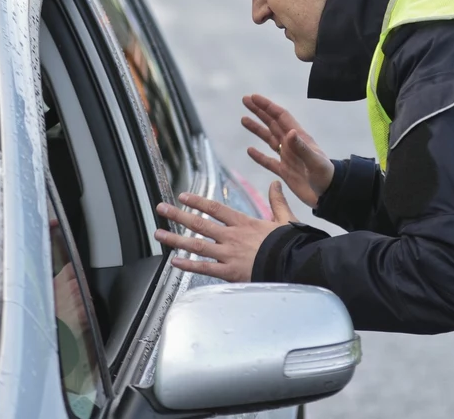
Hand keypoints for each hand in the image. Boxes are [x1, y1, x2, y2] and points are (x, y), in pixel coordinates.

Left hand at [154, 182, 296, 282]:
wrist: (294, 264)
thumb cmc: (290, 244)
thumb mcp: (285, 219)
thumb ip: (277, 201)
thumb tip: (276, 183)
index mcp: (244, 222)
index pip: (215, 208)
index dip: (197, 201)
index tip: (182, 195)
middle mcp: (232, 236)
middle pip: (200, 223)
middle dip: (178, 214)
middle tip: (161, 208)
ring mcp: (228, 254)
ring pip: (196, 244)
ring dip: (176, 238)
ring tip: (159, 234)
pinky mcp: (229, 272)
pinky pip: (204, 268)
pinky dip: (188, 265)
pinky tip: (174, 261)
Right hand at [242, 94, 333, 208]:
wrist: (329, 195)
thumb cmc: (326, 176)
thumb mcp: (315, 162)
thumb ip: (302, 148)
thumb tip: (290, 131)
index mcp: (299, 138)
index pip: (281, 117)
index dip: (267, 106)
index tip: (254, 98)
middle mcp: (292, 144)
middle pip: (272, 123)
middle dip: (259, 111)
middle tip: (245, 100)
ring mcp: (288, 157)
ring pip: (269, 139)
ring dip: (257, 129)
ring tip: (243, 119)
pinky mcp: (285, 171)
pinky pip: (268, 161)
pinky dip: (259, 156)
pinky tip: (250, 150)